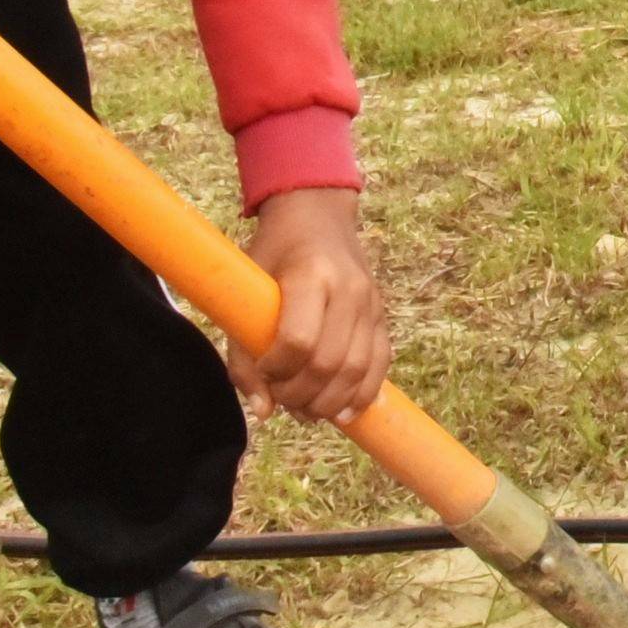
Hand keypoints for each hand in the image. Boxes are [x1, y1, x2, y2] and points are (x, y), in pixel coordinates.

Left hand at [236, 186, 390, 426]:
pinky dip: (362, 395)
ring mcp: (371, 302)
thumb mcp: (247, 289)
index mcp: (311, 275)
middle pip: (329, 362)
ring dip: (329, 402)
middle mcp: (349, 289)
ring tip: (305, 411)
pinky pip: (380, 364)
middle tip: (281, 398)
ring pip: (357, 370)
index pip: (299, 340)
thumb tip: (263, 410)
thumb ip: (244, 352)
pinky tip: (341, 412)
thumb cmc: (273, 252)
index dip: (276, 370)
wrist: (318, 215)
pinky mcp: (382, 314)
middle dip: (301, 394)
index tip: (263, 372)